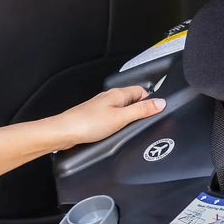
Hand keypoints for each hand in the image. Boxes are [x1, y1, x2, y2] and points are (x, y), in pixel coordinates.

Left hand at [50, 86, 165, 150]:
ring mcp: (101, 107)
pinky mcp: (94, 117)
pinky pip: (112, 117)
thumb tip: (160, 103)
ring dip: (128, 118)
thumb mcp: (121, 118)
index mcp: (117, 94)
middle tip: (142, 123)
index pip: (142, 91)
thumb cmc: (87, 124)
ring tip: (128, 129)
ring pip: (122, 109)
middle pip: (132, 100)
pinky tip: (115, 132)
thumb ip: (141, 110)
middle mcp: (109, 97)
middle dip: (140, 110)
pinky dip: (118, 123)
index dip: (150, 101)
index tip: (154, 112)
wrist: (63, 132)